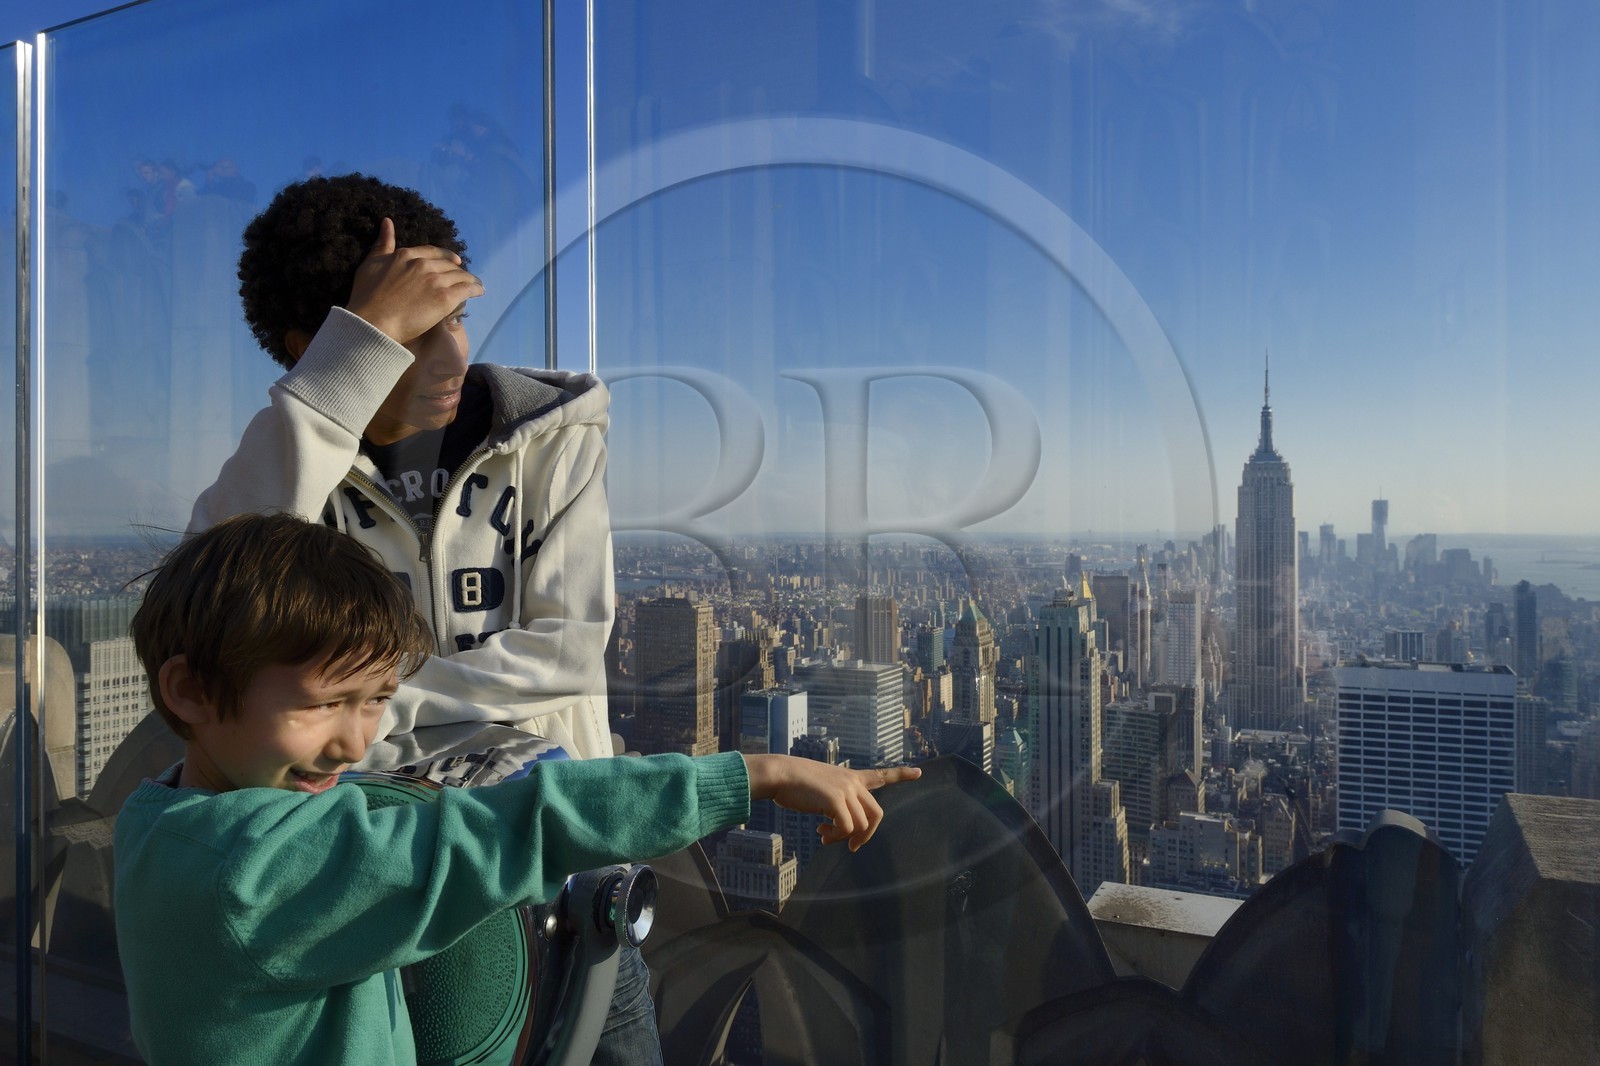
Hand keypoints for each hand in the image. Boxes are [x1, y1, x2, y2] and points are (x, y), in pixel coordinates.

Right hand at [345, 217, 483, 343]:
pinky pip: (466, 289)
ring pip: (460, 276)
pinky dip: (475, 289)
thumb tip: (387, 221)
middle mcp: (424, 264)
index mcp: (407, 255)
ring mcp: (436, 280)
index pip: (433, 252)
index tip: (454, 260)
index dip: (446, 256)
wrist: (373, 321)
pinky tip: (480, 291)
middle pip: (448, 265)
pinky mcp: (445, 297)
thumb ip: (383, 243)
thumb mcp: (371, 263)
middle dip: (458, 270)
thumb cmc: (366, 296)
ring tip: (477, 285)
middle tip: (465, 277)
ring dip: (470, 279)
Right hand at [744, 755, 921, 851]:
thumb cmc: (795, 784)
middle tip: (853, 847)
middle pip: (876, 815)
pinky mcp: (835, 799)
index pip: (880, 775)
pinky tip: (821, 833)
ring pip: (860, 825)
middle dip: (867, 835)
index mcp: (850, 777)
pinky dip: (835, 836)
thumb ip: (837, 803)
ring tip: (825, 836)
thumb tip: (843, 829)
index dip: (900, 775)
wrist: (780, 774)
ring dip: (843, 837)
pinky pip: (846, 828)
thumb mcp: (822, 789)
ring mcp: (845, 790)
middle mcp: (852, 782)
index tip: (919, 772)